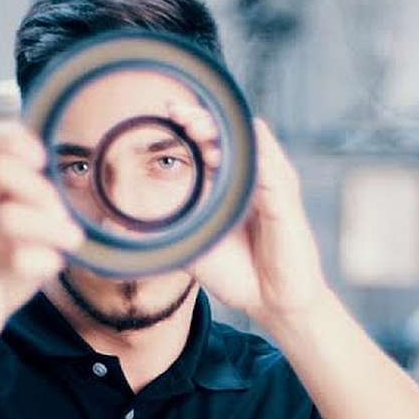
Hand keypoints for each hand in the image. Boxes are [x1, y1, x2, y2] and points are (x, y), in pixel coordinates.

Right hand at [0, 122, 84, 352]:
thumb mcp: (15, 219)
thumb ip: (29, 191)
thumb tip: (58, 168)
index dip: (16, 140)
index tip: (41, 163)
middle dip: (43, 192)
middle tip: (60, 217)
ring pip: (8, 217)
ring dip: (52, 228)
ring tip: (70, 240)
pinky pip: (16, 259)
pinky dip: (46, 260)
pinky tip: (51, 265)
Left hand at [183, 111, 330, 325]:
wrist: (272, 305)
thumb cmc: (241, 276)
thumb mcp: (197, 247)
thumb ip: (173, 230)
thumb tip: (132, 226)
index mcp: (236, 185)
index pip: (217, 143)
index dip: (195, 125)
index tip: (169, 113)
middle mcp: (257, 180)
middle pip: (234, 136)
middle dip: (206, 121)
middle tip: (178, 114)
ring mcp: (274, 189)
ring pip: (252, 147)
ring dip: (226, 134)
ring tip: (197, 128)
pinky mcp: (286, 205)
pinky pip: (272, 173)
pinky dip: (254, 156)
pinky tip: (235, 147)